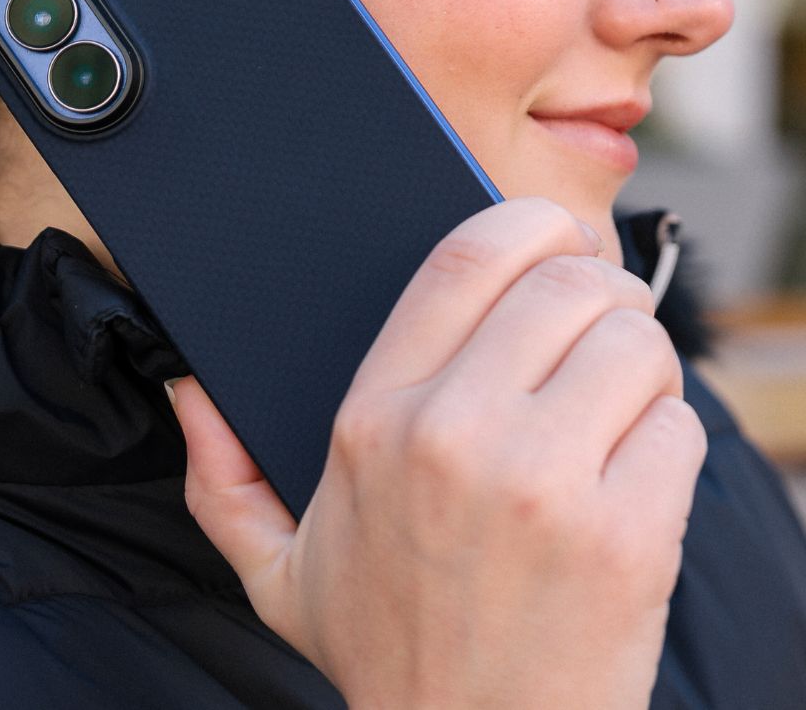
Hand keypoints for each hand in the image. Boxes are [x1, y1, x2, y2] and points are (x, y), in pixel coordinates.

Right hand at [169, 197, 704, 709]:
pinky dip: (670, 432)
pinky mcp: (626, 535)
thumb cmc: (389, 649)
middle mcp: (457, 436)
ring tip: (618, 395)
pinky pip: (678, 423)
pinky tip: (636, 466)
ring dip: (641, 357)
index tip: (552, 235)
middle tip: (598, 319)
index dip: (526, 220)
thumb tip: (191, 389)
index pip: (465, 257)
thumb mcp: (275, 568)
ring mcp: (546, 484)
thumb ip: (220, 471)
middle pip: (567, 282)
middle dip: (600, 285)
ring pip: (635, 343)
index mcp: (374, 421)